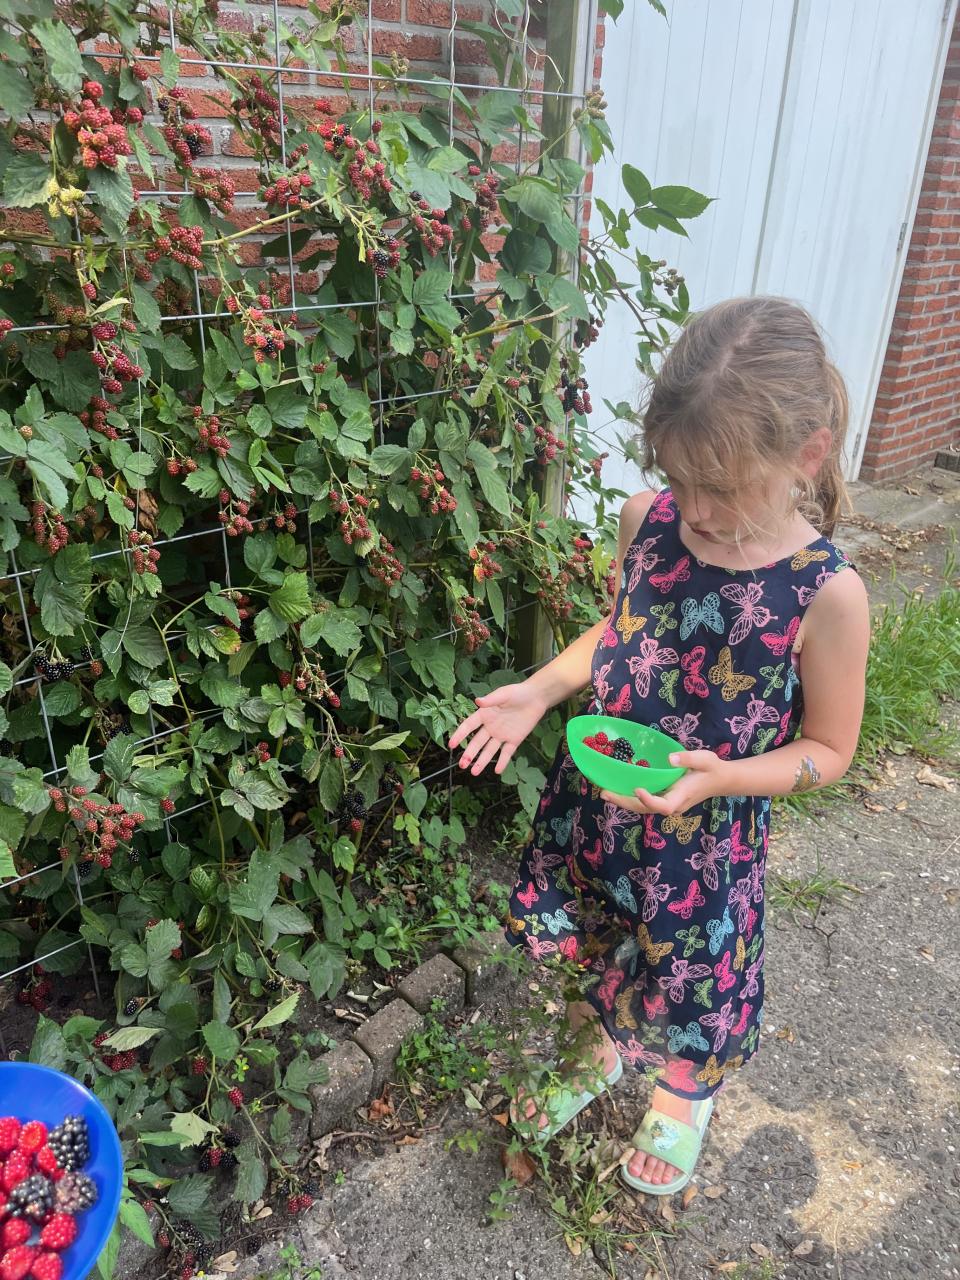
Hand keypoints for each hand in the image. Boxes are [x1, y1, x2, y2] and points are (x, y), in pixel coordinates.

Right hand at [447, 680, 549, 776]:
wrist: (536, 697)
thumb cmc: (517, 692)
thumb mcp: (503, 694)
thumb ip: (491, 700)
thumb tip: (477, 701)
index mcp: (485, 715)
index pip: (469, 726)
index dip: (460, 735)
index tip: (451, 745)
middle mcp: (491, 727)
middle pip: (477, 742)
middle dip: (470, 754)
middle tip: (462, 765)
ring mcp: (502, 735)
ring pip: (489, 750)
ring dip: (482, 761)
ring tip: (474, 772)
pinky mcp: (514, 740)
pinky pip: (507, 753)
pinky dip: (502, 762)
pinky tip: (497, 770)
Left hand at [600, 750, 731, 815]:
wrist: (722, 780)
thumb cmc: (713, 768)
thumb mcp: (705, 759)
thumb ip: (688, 758)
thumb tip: (670, 759)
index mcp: (682, 795)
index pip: (664, 805)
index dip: (649, 800)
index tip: (637, 789)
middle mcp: (673, 804)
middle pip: (646, 809)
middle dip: (625, 802)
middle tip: (604, 793)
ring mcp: (669, 804)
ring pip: (644, 808)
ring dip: (624, 801)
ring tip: (604, 792)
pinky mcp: (666, 800)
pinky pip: (646, 803)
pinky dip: (631, 798)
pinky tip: (617, 790)